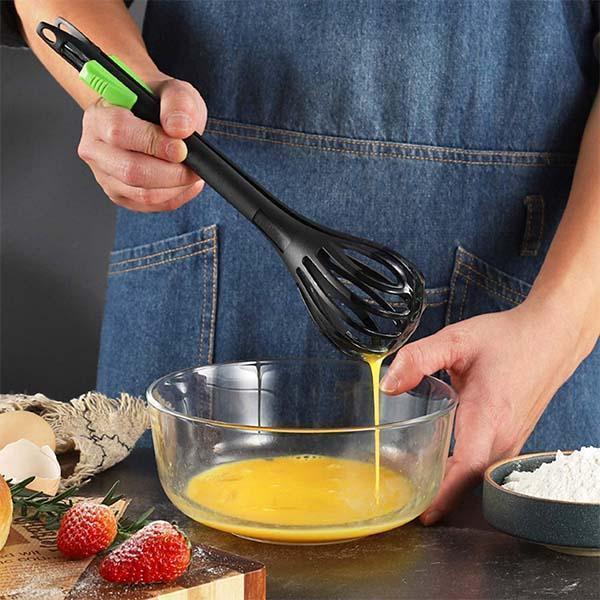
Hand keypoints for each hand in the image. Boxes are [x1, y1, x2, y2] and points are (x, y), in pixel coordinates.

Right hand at [77, 77, 206, 211]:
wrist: (149, 118)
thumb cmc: (157, 104)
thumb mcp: (173, 90)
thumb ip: (178, 102)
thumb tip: (179, 129)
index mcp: (99, 116)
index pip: (119, 133)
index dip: (154, 143)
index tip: (181, 148)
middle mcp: (95, 149)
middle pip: (130, 171)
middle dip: (170, 173)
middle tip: (194, 166)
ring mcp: (105, 176)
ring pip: (143, 194)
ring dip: (176, 187)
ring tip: (194, 173)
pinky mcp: (120, 196)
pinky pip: (150, 205)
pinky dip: (175, 197)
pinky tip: (186, 183)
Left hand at [380, 296, 594, 524]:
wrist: (550, 336)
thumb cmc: (507, 339)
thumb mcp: (457, 340)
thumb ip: (419, 359)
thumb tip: (388, 384)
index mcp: (488, 414)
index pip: (467, 466)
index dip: (445, 493)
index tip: (424, 512)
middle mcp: (505, 434)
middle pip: (472, 478)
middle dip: (441, 493)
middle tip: (407, 497)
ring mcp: (514, 438)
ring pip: (482, 474)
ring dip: (454, 483)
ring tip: (421, 484)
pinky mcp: (515, 436)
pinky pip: (490, 463)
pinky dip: (467, 470)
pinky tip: (446, 462)